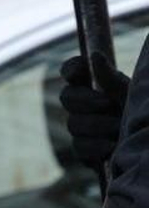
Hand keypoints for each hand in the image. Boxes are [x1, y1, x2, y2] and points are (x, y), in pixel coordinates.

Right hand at [59, 52, 129, 173]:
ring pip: (73, 123)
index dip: (71, 68)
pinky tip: (113, 147)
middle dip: (86, 100)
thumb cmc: (142, 113)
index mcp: (95, 85)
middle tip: (108, 104)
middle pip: (66, 97)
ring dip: (97, 126)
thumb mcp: (129, 93)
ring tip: (120, 129)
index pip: (72, 71)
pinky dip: (97, 146)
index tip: (80, 71)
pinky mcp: (84, 151)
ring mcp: (82, 128)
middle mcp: (84, 105)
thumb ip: (110, 78)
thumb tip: (95, 55)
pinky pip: (79, 146)